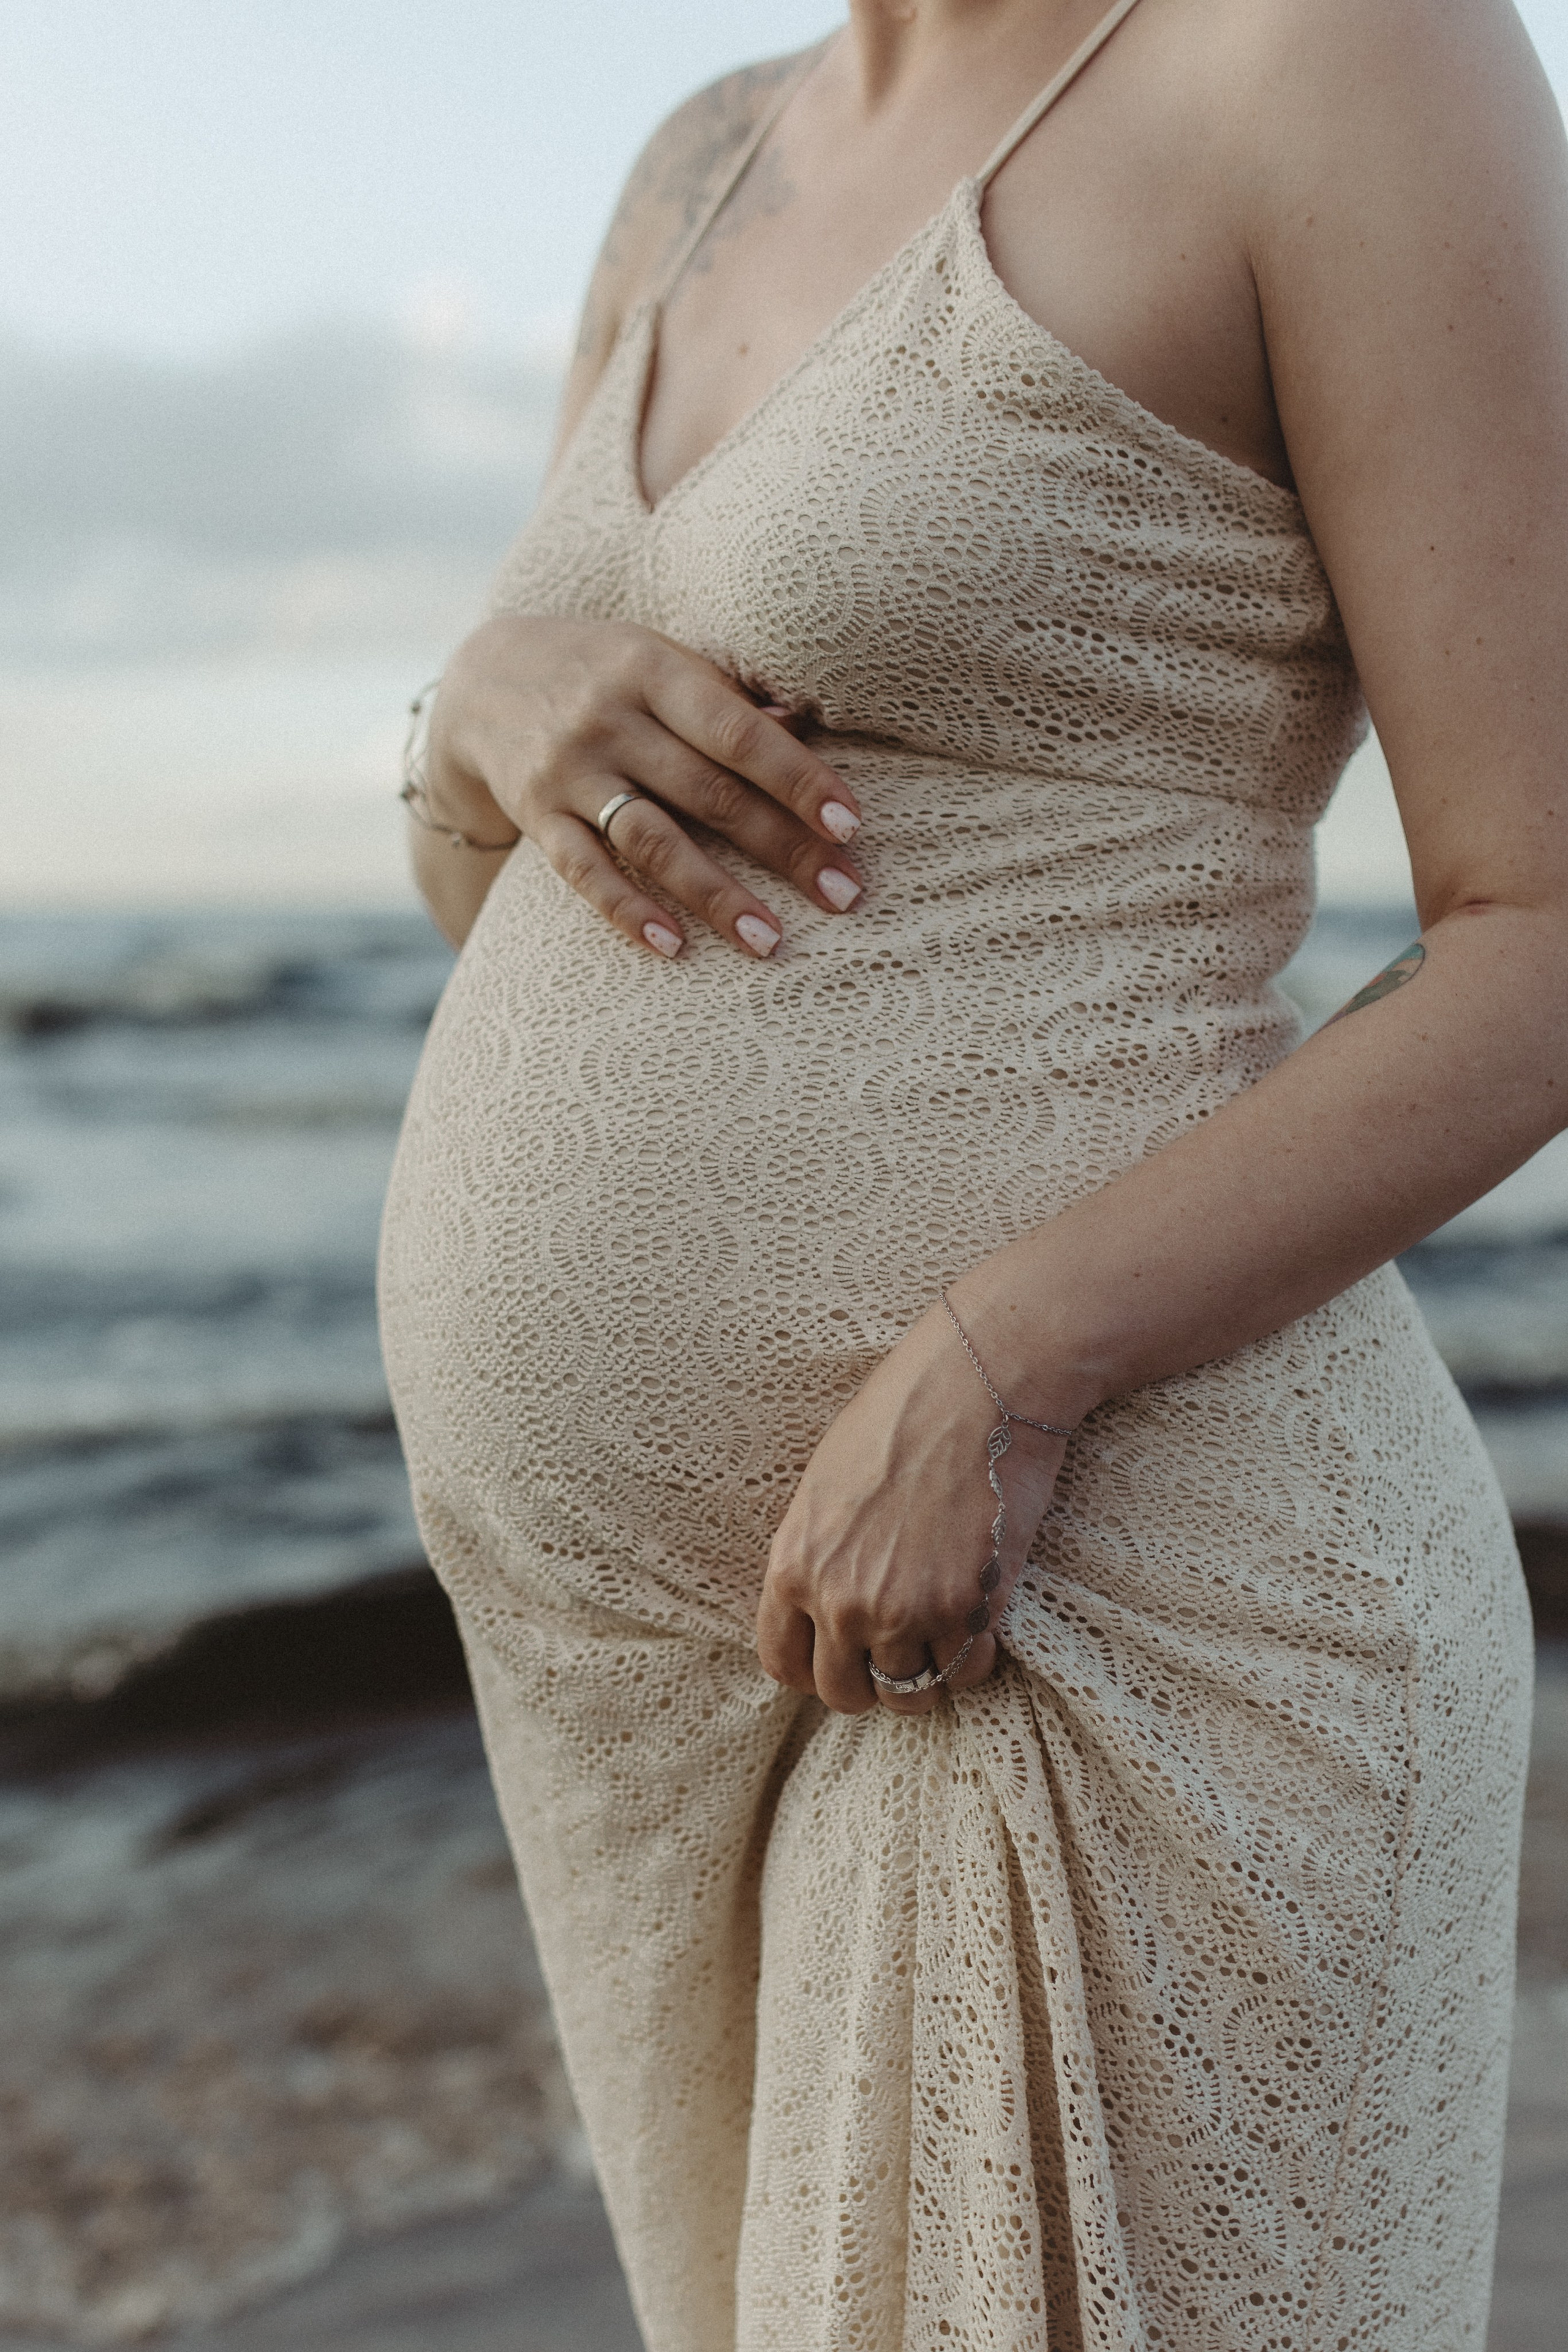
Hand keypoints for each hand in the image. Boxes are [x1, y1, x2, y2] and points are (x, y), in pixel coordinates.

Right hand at [425, 613, 865, 958]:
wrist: (483, 680)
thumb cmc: (604, 672)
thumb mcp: (659, 660)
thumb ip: (725, 695)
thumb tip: (804, 725)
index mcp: (651, 668)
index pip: (736, 731)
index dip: (797, 778)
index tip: (850, 825)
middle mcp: (608, 718)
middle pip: (708, 793)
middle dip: (783, 848)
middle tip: (845, 895)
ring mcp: (568, 771)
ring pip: (652, 841)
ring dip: (716, 895)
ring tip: (771, 940)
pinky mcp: (536, 815)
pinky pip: (584, 871)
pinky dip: (627, 910)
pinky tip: (673, 947)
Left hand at [756, 1304, 1069, 1715]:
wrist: (975, 1386)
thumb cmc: (897, 1417)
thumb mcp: (823, 1484)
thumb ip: (815, 1554)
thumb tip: (820, 1606)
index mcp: (794, 1565)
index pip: (783, 1665)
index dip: (813, 1670)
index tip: (840, 1658)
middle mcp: (842, 1600)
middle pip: (845, 1692)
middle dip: (870, 1681)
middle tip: (897, 1651)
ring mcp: (907, 1610)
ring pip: (910, 1695)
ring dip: (926, 1675)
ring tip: (941, 1637)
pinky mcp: (970, 1608)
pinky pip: (967, 1674)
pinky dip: (973, 1659)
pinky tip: (977, 1618)